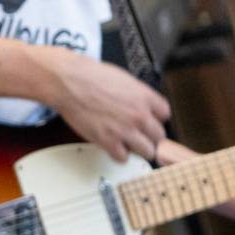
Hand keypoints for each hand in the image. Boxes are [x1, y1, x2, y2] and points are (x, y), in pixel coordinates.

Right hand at [41, 50, 170, 162]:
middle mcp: (139, 115)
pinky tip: (112, 146)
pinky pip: (123, 158)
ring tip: (128, 144)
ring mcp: (125, 130)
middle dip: (149, 135)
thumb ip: (137, 94)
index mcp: (145, 97)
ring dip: (138, 148)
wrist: (69, 82)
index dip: (155, 118)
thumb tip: (140, 103)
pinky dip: (118, 154)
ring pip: (147, 151)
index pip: (165, 115)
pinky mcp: (109, 141)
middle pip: (159, 136)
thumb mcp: (123, 79)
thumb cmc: (90, 76)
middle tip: (138, 134)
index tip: (149, 120)